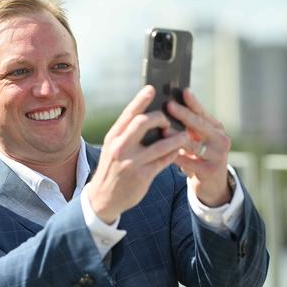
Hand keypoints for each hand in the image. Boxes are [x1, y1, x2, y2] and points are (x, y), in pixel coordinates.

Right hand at [88, 85, 186, 223]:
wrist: (102, 198)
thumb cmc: (112, 168)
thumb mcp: (112, 148)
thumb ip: (126, 133)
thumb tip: (147, 117)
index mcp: (113, 137)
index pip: (128, 114)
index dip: (141, 100)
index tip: (152, 89)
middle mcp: (120, 147)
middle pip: (143, 123)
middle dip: (160, 118)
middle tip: (167, 120)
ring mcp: (132, 162)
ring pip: (160, 144)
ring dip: (176, 138)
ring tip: (184, 135)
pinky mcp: (142, 176)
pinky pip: (164, 161)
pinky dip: (172, 155)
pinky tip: (177, 152)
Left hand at [167, 88, 231, 205]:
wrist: (212, 184)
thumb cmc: (199, 156)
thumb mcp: (198, 139)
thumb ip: (188, 126)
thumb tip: (168, 105)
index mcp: (217, 128)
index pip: (203, 112)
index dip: (193, 102)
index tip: (183, 91)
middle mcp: (221, 139)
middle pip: (200, 125)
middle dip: (183, 114)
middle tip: (168, 105)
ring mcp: (218, 156)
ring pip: (194, 144)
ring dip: (177, 137)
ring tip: (163, 130)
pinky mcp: (210, 171)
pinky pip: (189, 163)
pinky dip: (176, 157)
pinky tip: (164, 153)